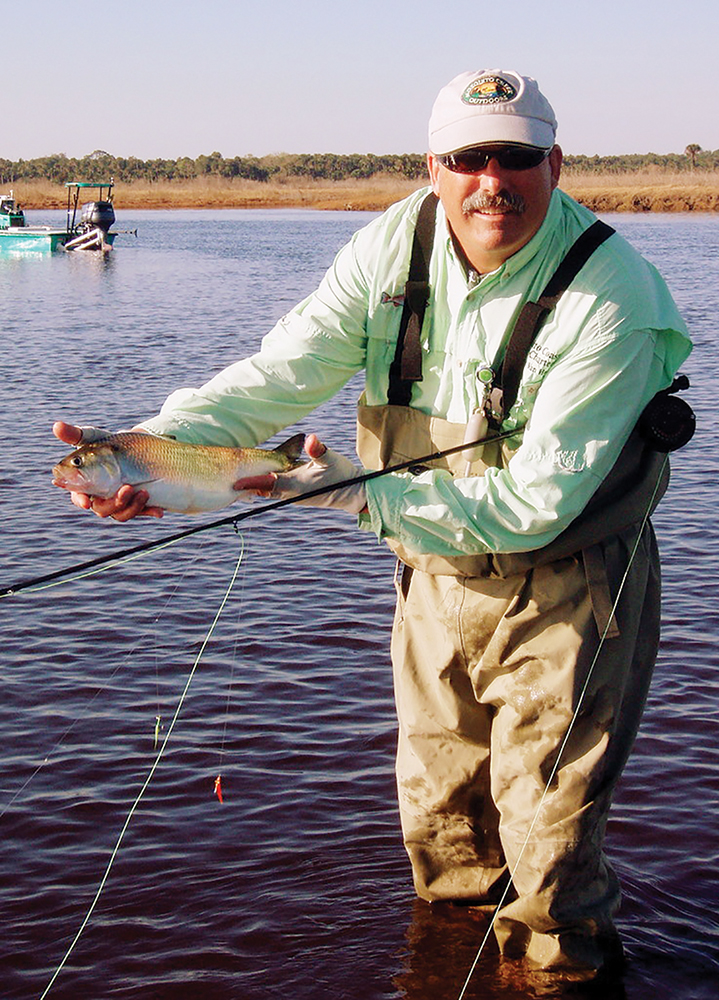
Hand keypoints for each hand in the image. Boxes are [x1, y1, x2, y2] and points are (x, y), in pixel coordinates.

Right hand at [52, 421, 164, 520]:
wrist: (136, 448)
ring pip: (121, 515)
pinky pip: (141, 513)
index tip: (85, 501)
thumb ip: (75, 435)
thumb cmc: (109, 445)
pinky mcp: (136, 505)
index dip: (80, 499)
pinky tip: (158, 511)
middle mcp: (101, 497)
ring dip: (132, 507)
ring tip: (144, 492)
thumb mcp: (95, 438)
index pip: (78, 496)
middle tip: (128, 487)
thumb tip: (56, 426)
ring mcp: (119, 503)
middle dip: (115, 502)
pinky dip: (149, 511)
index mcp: (86, 484)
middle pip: (102, 509)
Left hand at [234, 433, 366, 513]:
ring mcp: (293, 496)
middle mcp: (291, 494)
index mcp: (295, 486)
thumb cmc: (342, 475)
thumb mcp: (330, 459)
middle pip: (263, 489)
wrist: (352, 492)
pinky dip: (266, 483)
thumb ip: (318, 449)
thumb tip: (311, 439)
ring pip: (268, 490)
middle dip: (248, 483)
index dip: (250, 483)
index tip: (235, 484)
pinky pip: (276, 490)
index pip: (268, 484)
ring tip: (238, 476)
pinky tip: (260, 475)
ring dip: (256, 483)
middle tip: (230, 476)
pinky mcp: (296, 495)